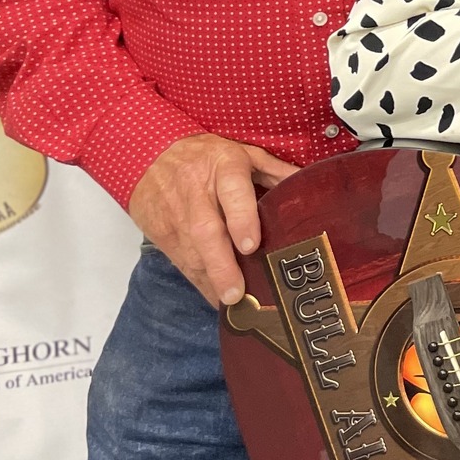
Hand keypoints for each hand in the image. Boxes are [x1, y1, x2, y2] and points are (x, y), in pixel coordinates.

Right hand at [127, 134, 297, 306]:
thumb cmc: (207, 156)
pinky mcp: (163, 235)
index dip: (241, 219)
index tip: (251, 246)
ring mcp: (177, 216)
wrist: (149, 158)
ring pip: (191, 252)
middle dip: (221, 264)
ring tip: (233, 306)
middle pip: (207, 231)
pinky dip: (199, 282)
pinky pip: (181, 262)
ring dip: (210, 281)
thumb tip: (310, 189)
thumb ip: (275, 171)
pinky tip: (216, 298)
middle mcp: (198, 193)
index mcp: (224, 167)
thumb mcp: (243, 153)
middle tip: (236, 293)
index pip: (232, 192)